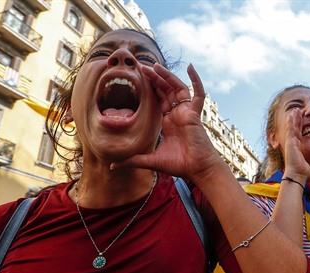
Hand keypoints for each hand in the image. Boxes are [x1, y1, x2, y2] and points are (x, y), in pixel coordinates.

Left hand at [111, 64, 221, 180]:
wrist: (197, 170)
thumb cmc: (179, 165)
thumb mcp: (150, 161)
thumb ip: (132, 160)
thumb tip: (112, 166)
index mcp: (168, 122)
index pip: (158, 100)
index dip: (150, 89)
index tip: (138, 78)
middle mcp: (177, 115)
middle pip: (166, 91)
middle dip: (154, 79)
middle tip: (141, 67)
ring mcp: (186, 113)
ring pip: (177, 88)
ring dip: (167, 76)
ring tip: (155, 66)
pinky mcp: (195, 113)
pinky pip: (198, 93)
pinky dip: (196, 80)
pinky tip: (191, 67)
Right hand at [283, 108, 309, 181]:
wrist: (297, 174)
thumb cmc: (302, 171)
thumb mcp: (307, 162)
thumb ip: (309, 160)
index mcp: (297, 147)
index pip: (298, 133)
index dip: (299, 125)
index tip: (301, 118)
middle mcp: (292, 143)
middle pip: (294, 128)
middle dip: (296, 119)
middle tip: (297, 110)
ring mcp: (290, 142)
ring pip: (292, 127)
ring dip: (293, 118)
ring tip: (295, 110)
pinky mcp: (290, 142)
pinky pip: (291, 129)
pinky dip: (291, 121)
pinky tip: (292, 114)